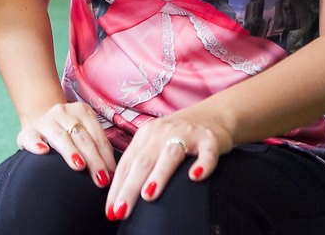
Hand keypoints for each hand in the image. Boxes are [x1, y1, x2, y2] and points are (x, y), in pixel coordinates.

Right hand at [16, 101, 115, 188]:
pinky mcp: (27, 131)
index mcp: (82, 112)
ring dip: (71, 152)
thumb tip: (113, 174)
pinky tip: (43, 152)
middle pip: (82, 138)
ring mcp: (45, 121)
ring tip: (79, 166)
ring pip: (60, 136)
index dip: (106, 156)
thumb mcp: (83, 133)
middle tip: (101, 180)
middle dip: (94, 160)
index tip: (112, 176)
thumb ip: (96, 147)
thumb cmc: (67, 134)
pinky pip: (31, 137)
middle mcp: (63, 112)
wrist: (38, 121)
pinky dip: (37, 144)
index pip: (97, 136)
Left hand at [105, 114, 231, 221]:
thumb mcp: (155, 144)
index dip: (117, 187)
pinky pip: (207, 153)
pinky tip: (195, 177)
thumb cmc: (178, 136)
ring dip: (158, 175)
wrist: (213, 115)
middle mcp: (163, 132)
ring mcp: (187, 135)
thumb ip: (140, 162)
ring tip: (148, 195)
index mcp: (146, 135)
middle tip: (121, 210)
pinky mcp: (210, 139)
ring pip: (170, 155)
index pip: (127, 163)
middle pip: (143, 161)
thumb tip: (120, 196)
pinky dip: (202, 164)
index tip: (110, 210)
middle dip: (130, 187)